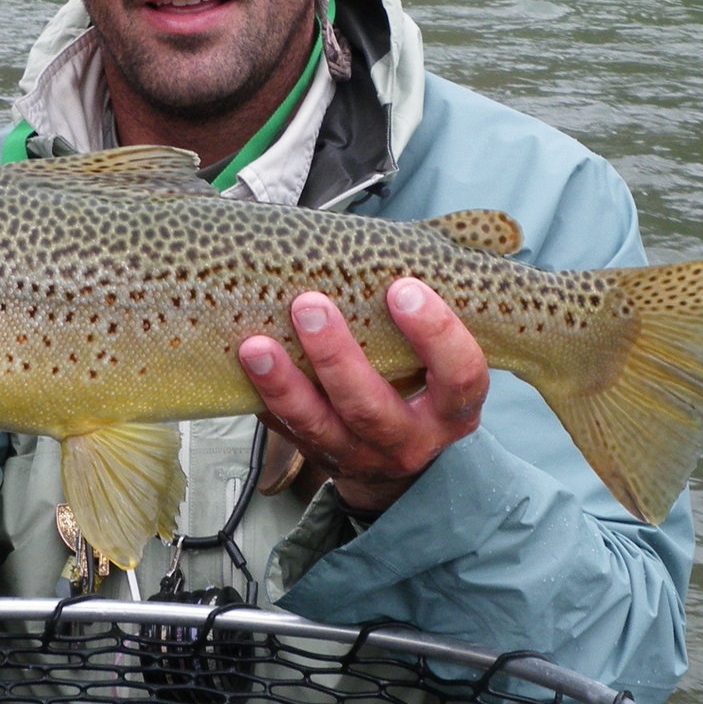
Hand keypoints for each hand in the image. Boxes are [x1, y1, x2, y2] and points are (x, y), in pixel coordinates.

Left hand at [235, 278, 488, 516]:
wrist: (396, 456)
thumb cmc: (421, 383)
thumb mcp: (442, 362)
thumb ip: (425, 313)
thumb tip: (395, 246)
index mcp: (453, 411)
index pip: (458, 375)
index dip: (435, 333)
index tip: (403, 288)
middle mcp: (410, 441)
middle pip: (371, 406)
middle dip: (337, 356)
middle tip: (309, 305)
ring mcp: (361, 456)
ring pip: (319, 425)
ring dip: (284, 384)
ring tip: (255, 346)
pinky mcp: (320, 458)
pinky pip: (286, 431)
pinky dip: (265, 398)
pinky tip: (244, 367)